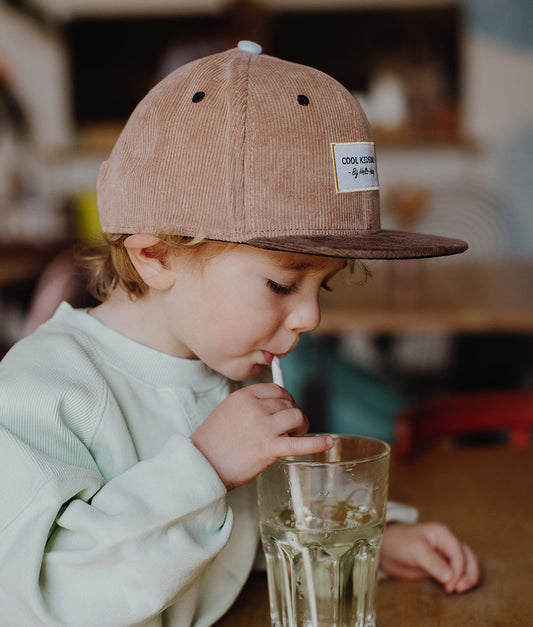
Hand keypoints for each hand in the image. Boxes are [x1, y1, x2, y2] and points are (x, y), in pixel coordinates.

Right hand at [191, 383, 332, 489]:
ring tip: (292, 438)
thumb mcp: (228, 412)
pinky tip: (328, 442)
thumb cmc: (213, 442)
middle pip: (288, 402)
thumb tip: (279, 406)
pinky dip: (317, 443)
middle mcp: (255, 407)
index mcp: (244, 396)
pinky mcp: (269, 448)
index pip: (277, 389)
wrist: (200, 466)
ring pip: (296, 416)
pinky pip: (299, 443)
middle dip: (292, 415)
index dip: (285, 400)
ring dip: (300, 427)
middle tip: (287, 430)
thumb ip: (251, 406)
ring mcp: (263, 427)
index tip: (285, 410)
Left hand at [379, 522, 479, 592]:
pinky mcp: (443, 565)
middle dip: (468, 574)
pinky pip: (459, 572)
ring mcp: (446, 553)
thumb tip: (450, 577)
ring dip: (468, 577)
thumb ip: (433, 563)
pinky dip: (461, 579)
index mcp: (444, 533)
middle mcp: (448, 542)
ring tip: (458, 590)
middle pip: (469, 558)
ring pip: (468, 565)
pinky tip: (456, 587)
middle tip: (458, 590)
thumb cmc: (399, 543)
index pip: (459, 553)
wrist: (386, 549)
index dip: (458, 571)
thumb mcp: (415, 551)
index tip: (449, 586)